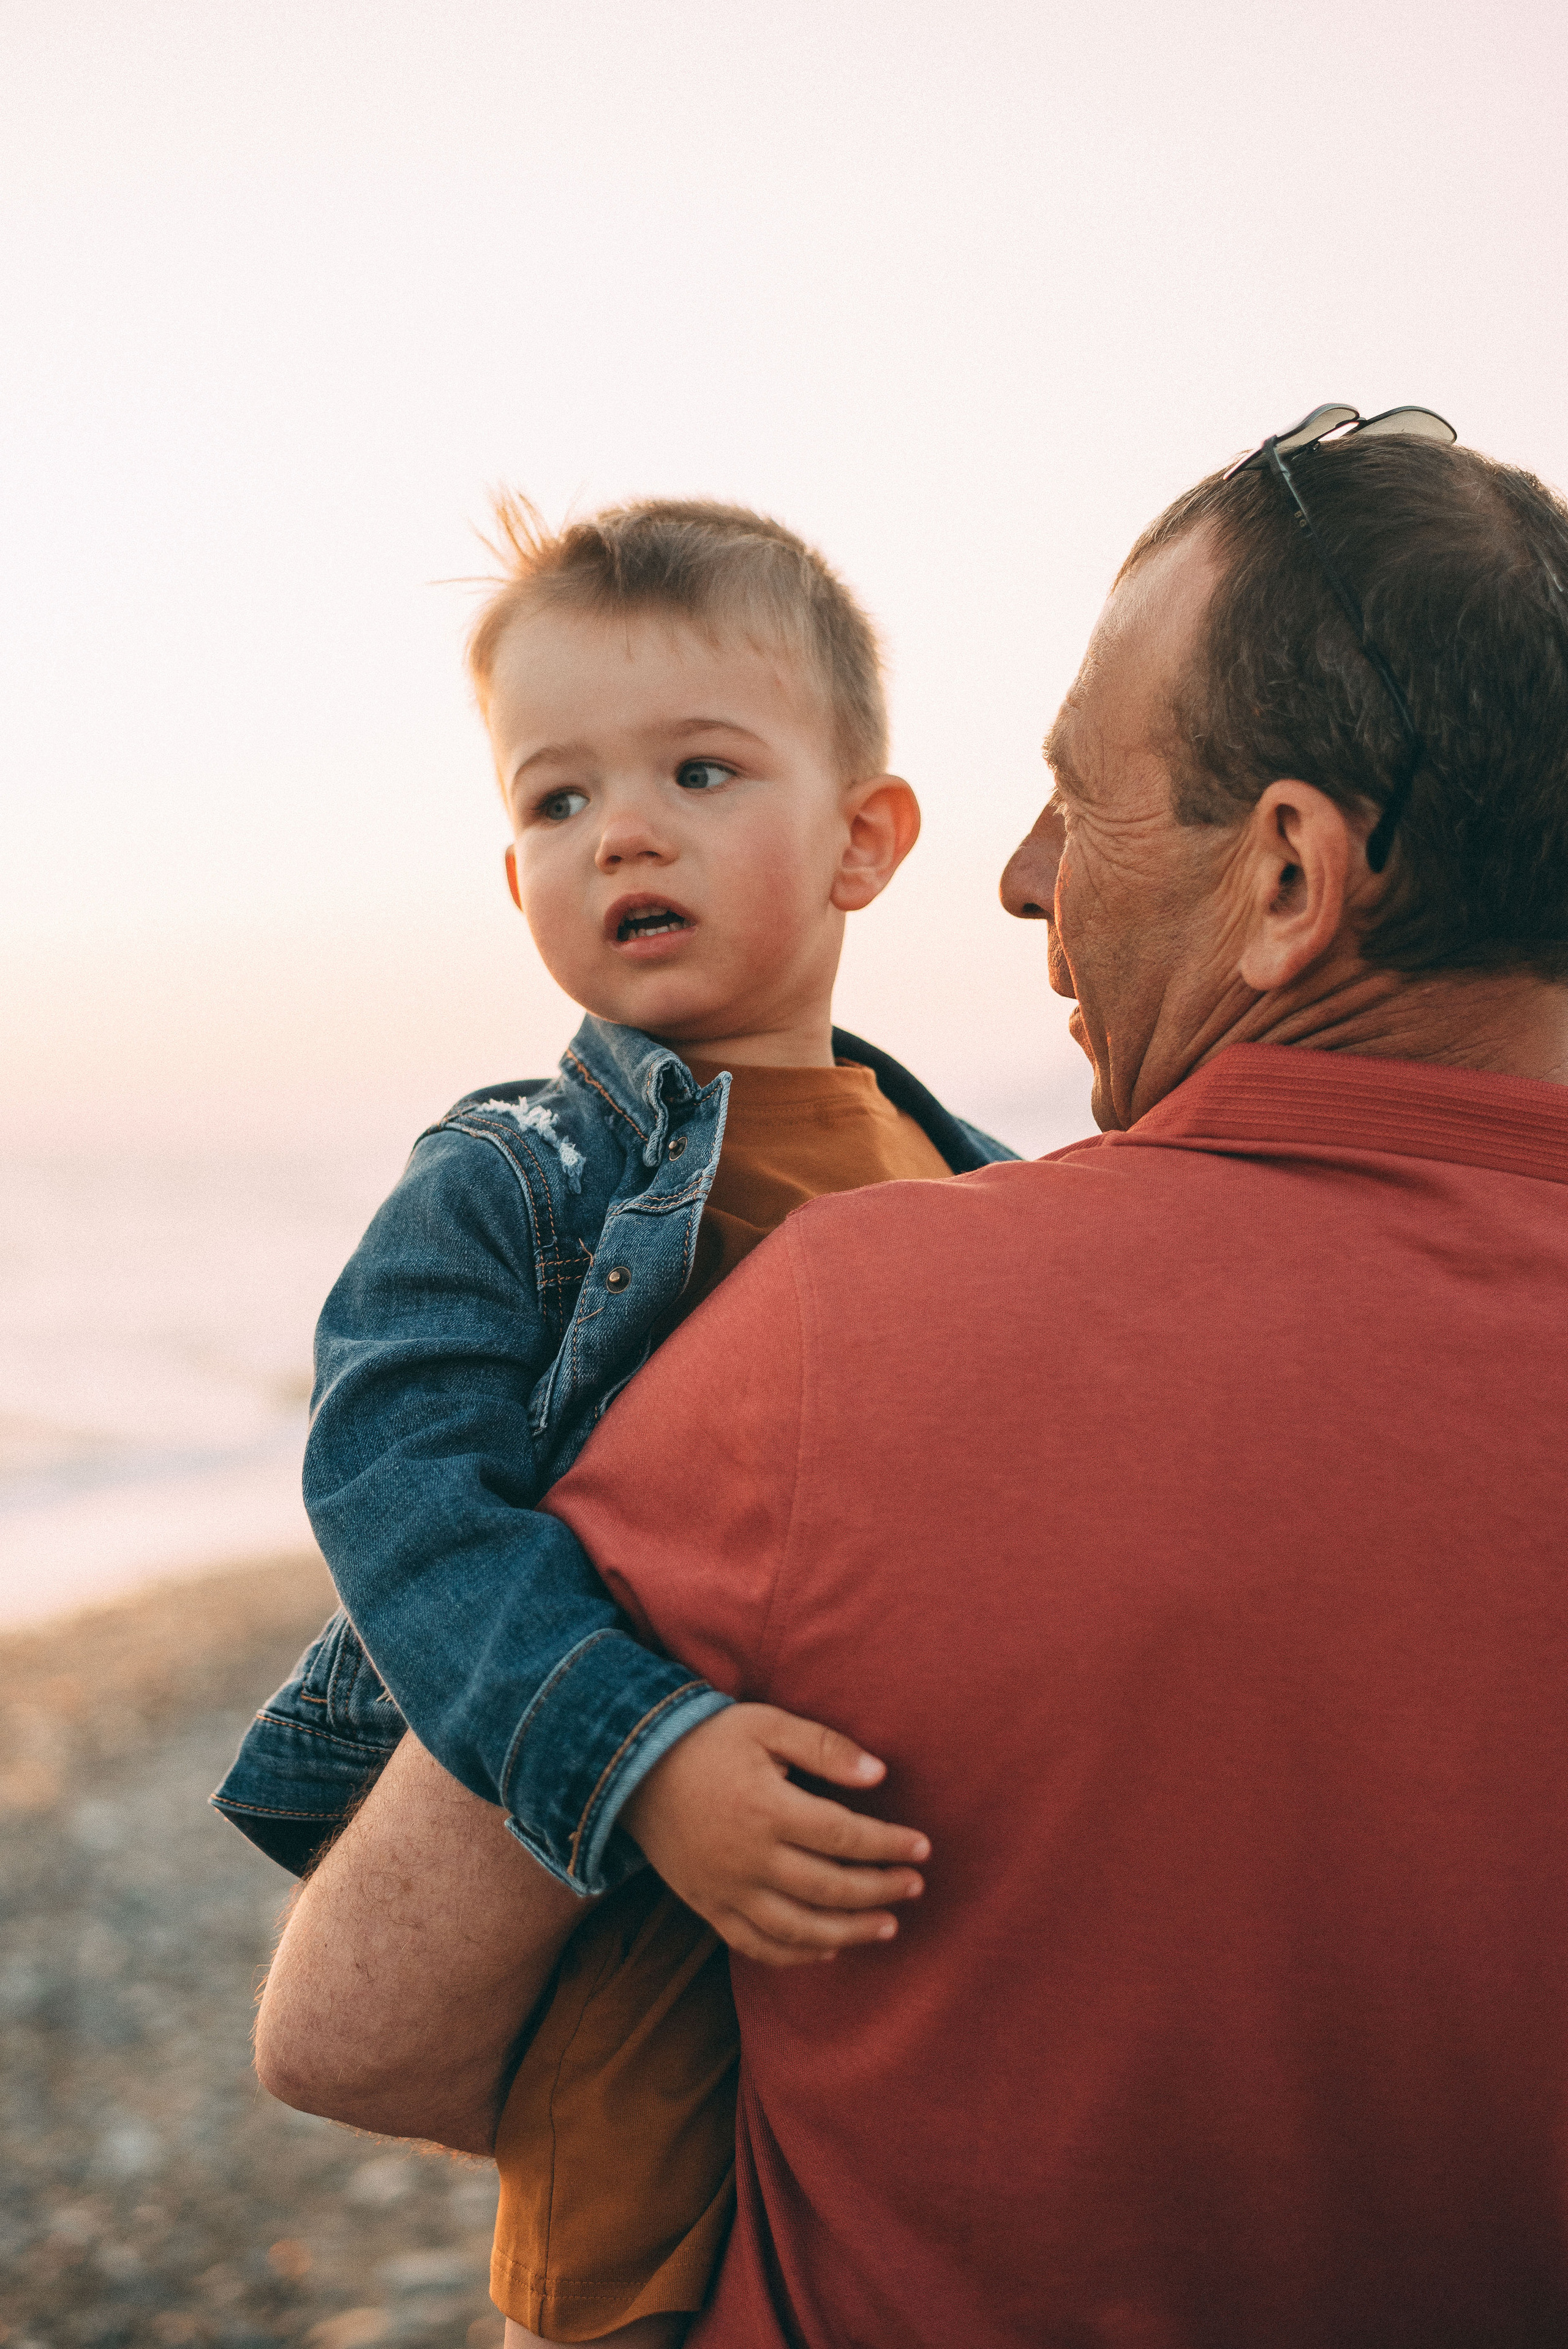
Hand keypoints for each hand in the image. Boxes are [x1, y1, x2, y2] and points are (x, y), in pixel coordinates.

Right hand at [619, 1703, 928, 1966]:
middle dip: (880, 1891)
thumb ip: (824, 1747)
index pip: (845, 1835)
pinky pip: (757, 1945)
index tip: (923, 1848)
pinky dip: (796, 1954)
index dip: (889, 1845)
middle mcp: (749, 1857)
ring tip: (888, 1927)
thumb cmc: (709, 1741)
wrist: (633, 1769)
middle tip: (915, 1886)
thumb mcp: (766, 1725)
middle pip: (830, 1887)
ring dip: (849, 1933)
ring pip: (799, 1928)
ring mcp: (727, 1889)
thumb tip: (879, 1774)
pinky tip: (827, 1950)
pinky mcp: (708, 1907)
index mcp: (768, 1808)